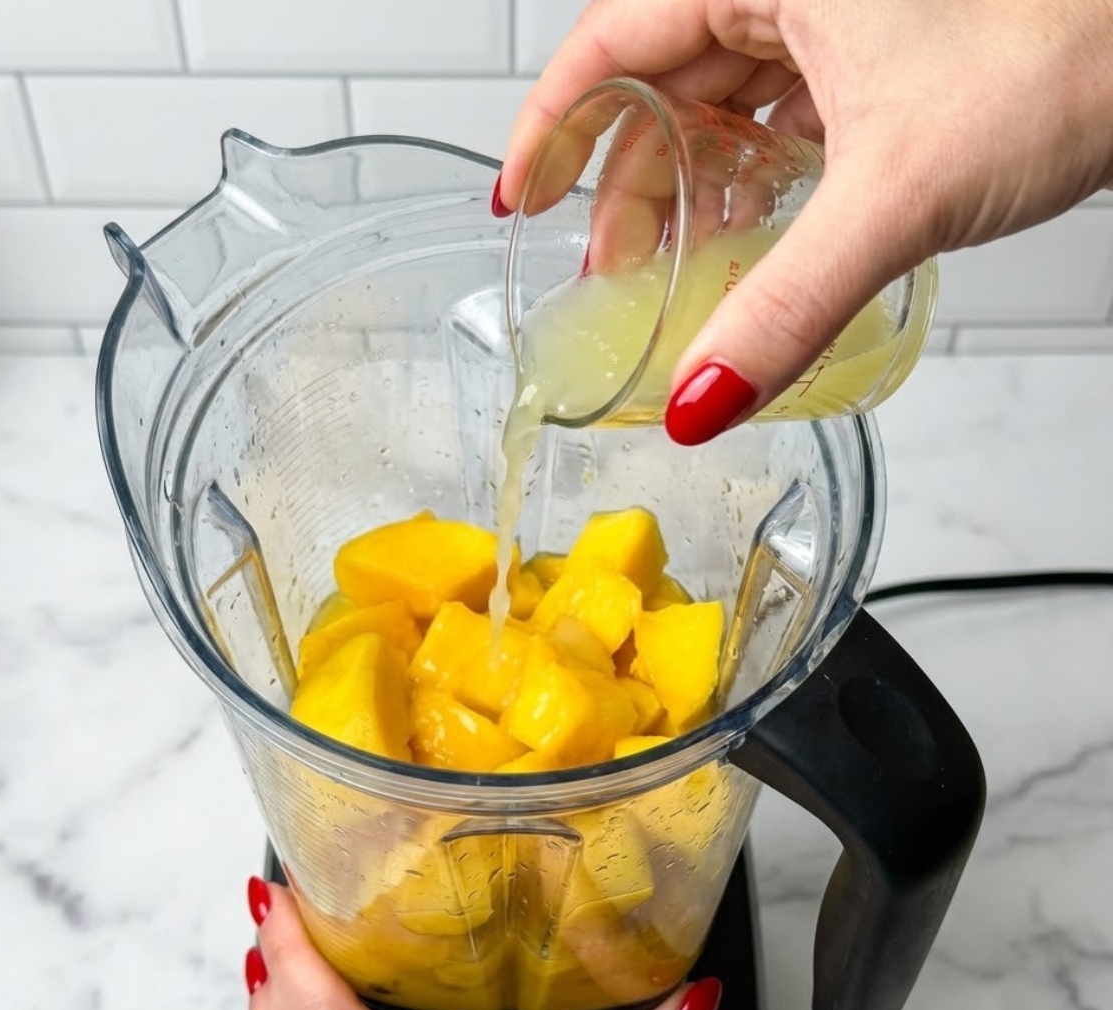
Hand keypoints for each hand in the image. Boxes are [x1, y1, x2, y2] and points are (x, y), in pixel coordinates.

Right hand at [497, 0, 1112, 439]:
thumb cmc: (1067, 48)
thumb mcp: (894, 193)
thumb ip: (786, 307)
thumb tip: (700, 399)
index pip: (608, 38)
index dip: (552, 127)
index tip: (523, 200)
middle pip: (657, 80)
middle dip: (625, 181)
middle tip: (608, 269)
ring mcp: (832, 13)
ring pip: (718, 98)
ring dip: (689, 183)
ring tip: (672, 265)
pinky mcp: (873, 51)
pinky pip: (778, 110)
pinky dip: (754, 173)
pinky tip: (754, 229)